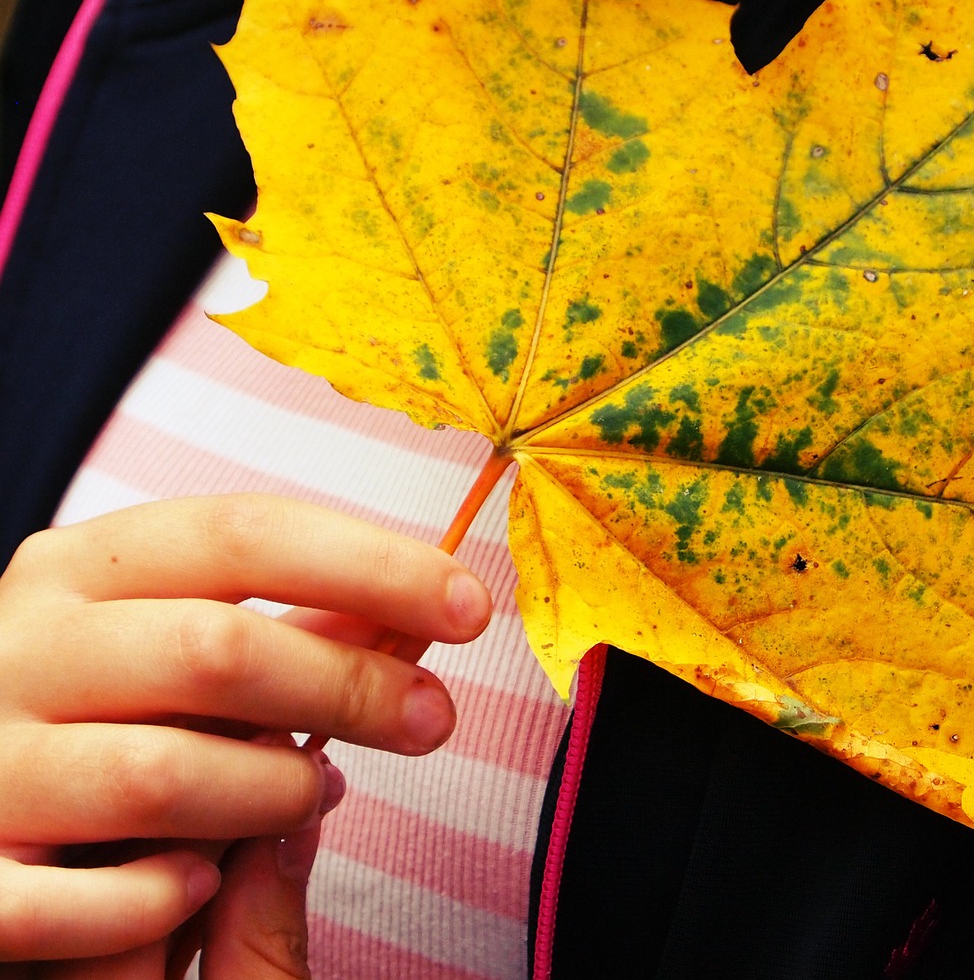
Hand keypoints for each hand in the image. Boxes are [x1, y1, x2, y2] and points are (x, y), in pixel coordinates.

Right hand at [0, 494, 491, 963]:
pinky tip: (200, 884)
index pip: (248, 532)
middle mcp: (19, 646)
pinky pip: (74, 902)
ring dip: (270, 793)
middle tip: (434, 718)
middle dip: (352, 686)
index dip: (374, 565)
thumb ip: (271, 634)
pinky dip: (161, 900)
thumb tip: (398, 616)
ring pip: (163, 771)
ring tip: (311, 795)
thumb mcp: (169, 649)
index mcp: (85, 568)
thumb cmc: (98, 716)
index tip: (468, 605)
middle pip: (220, 647)